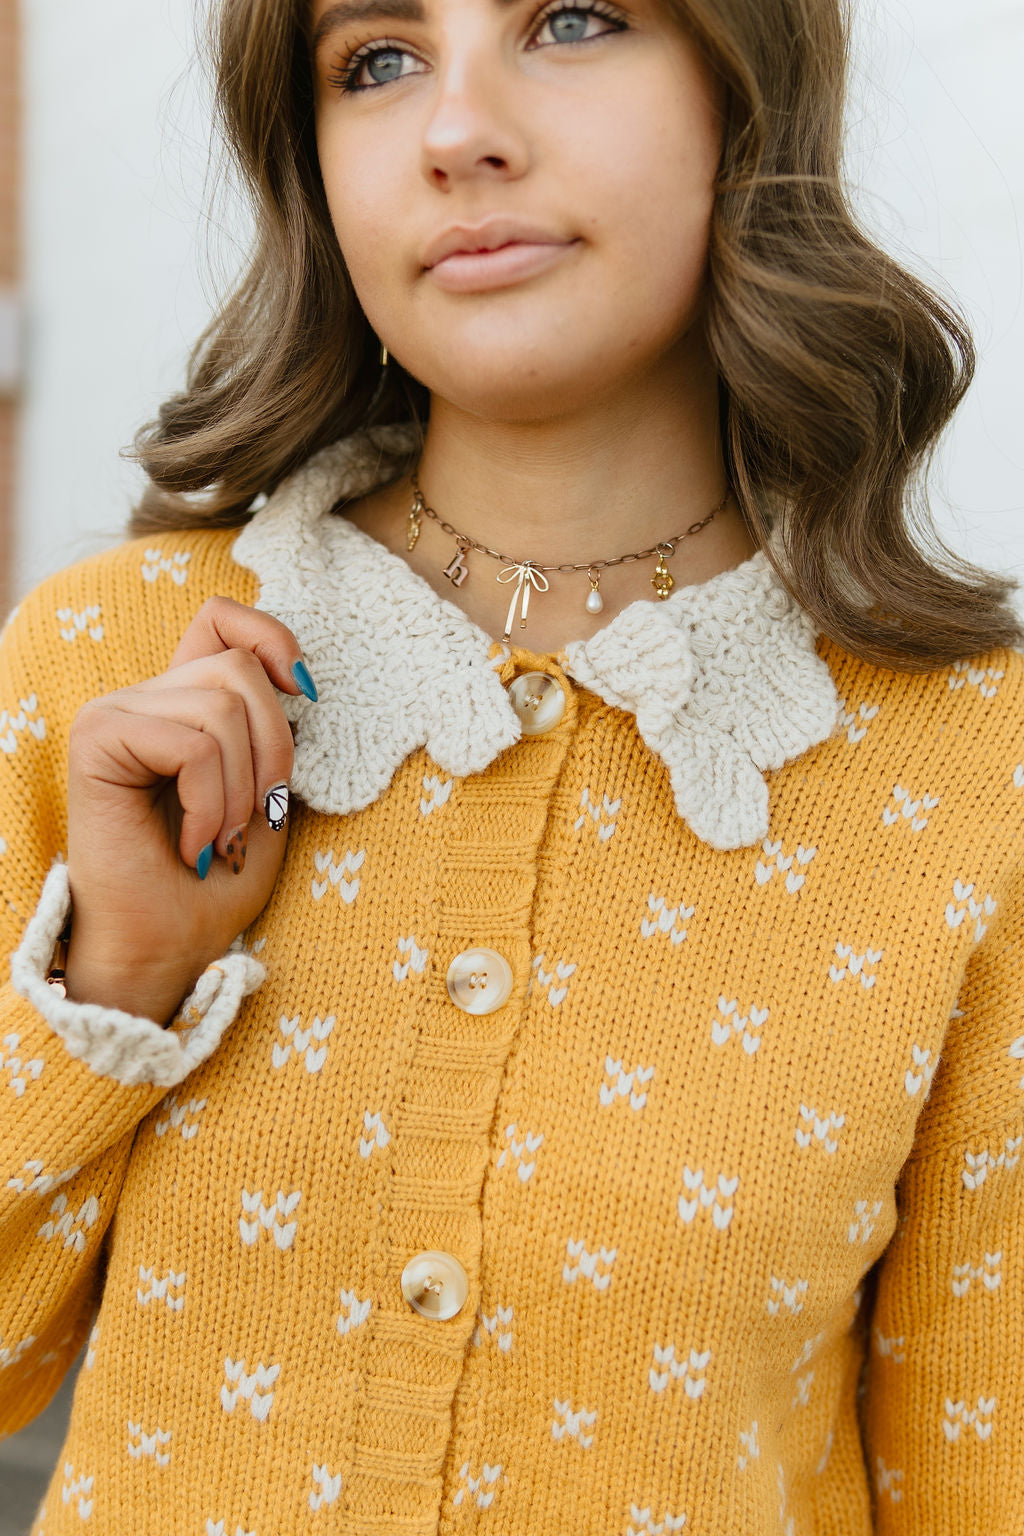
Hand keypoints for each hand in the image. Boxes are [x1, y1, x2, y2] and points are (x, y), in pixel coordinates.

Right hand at [64, 597, 314, 1022]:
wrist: (164, 950)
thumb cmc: (213, 886)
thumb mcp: (267, 800)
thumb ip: (274, 737)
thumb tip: (298, 685)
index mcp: (182, 704)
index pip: (221, 618)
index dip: (270, 637)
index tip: (303, 694)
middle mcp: (144, 698)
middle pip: (239, 668)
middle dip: (273, 750)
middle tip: (255, 819)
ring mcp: (116, 713)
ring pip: (221, 706)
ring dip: (242, 790)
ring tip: (220, 840)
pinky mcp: (98, 739)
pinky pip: (192, 745)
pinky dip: (210, 804)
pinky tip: (193, 845)